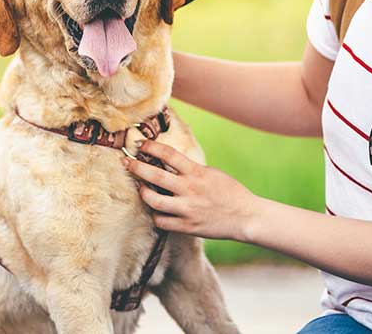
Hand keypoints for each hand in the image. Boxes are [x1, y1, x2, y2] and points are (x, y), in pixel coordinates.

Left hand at [122, 139, 259, 240]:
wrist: (245, 216)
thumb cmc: (229, 192)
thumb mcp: (211, 173)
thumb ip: (190, 169)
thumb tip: (169, 163)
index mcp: (197, 173)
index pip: (168, 154)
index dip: (151, 147)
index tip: (141, 144)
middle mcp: (190, 190)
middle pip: (155, 176)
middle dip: (136, 167)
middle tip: (126, 162)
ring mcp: (187, 209)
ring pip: (153, 201)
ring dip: (143, 192)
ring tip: (140, 188)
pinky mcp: (187, 227)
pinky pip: (161, 221)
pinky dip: (156, 215)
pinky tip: (156, 210)